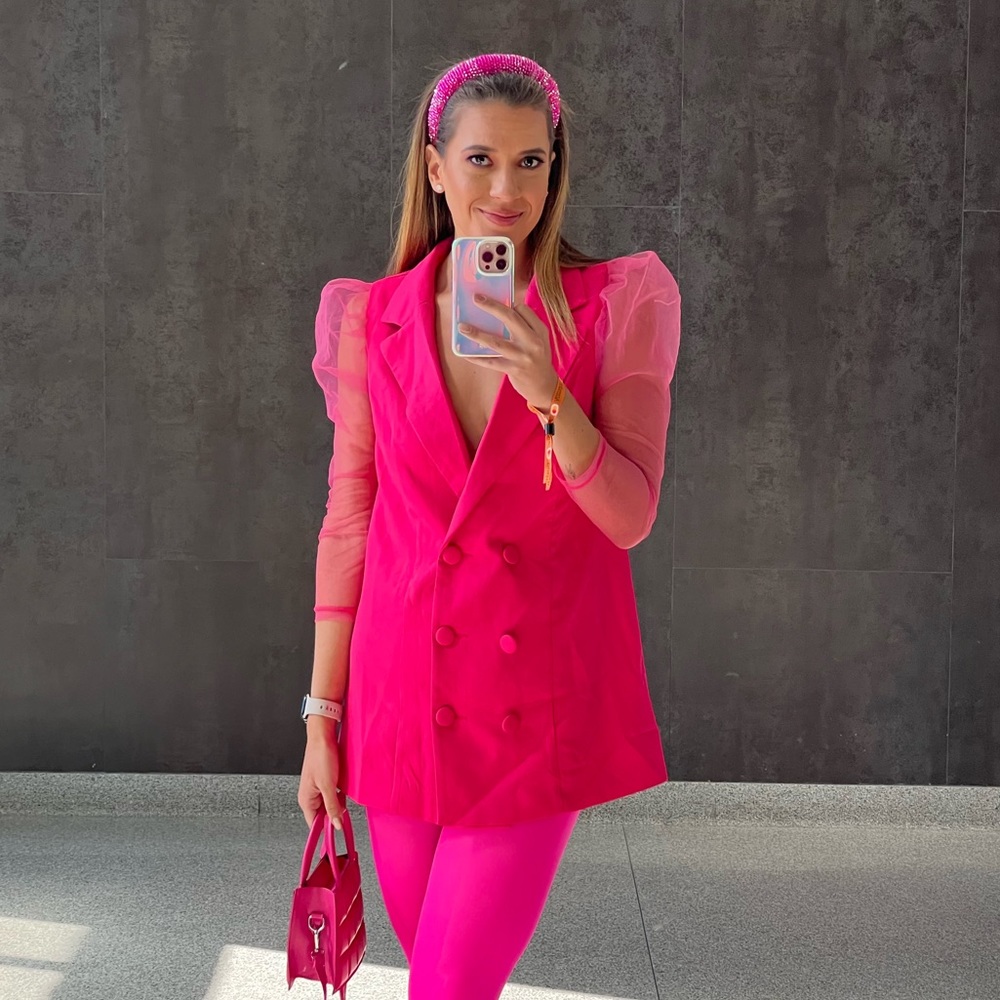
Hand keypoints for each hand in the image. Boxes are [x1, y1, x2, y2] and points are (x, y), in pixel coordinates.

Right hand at [298, 721, 344, 829]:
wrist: (323, 736)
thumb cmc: (320, 756)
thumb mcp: (328, 785)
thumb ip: (332, 807)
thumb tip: (336, 825)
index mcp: (306, 800)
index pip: (314, 824)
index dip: (326, 829)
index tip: (338, 832)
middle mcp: (310, 796)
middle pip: (323, 815)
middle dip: (335, 814)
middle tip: (345, 813)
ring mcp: (317, 788)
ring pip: (329, 804)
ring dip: (338, 803)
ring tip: (344, 796)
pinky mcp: (325, 781)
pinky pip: (333, 794)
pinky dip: (340, 794)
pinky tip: (345, 790)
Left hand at [459, 294, 559, 409]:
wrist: (544, 386)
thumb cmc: (538, 359)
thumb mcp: (539, 340)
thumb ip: (526, 326)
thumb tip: (501, 310)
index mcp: (539, 330)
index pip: (522, 309)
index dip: (507, 303)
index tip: (493, 301)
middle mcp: (533, 342)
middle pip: (510, 319)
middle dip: (491, 306)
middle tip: (476, 298)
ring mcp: (522, 357)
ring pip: (496, 342)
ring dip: (477, 334)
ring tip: (462, 327)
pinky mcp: (513, 370)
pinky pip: (491, 362)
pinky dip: (477, 358)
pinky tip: (465, 353)